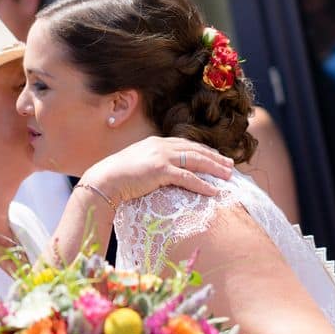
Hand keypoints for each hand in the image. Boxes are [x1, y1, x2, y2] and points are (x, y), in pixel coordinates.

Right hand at [82, 137, 232, 204]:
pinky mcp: (160, 170)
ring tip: (228, 176)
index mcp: (156, 142)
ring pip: (196, 160)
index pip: (186, 144)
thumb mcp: (136, 164)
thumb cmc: (116, 176)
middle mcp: (161, 145)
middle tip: (230, 165)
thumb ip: (150, 163)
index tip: (217, 157)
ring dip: (214, 168)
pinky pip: (187, 177)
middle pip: (195, 150)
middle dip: (215, 157)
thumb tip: (159, 173)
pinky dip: (202, 184)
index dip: (204, 151)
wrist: (104, 179)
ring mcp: (161, 156)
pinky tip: (213, 191)